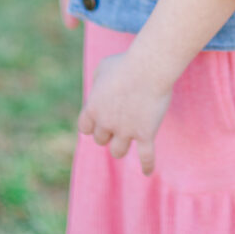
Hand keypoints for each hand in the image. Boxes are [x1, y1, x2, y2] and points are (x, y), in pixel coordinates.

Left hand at [77, 51, 172, 176]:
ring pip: (118, 151)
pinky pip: (146, 156)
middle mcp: (107, 123)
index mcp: (93, 108)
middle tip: (120, 121)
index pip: (85, 128)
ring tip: (130, 138)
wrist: (149, 66)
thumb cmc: (126, 62)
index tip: (101, 119)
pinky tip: (147, 171)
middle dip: (109, 132)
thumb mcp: (103, 68)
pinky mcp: (146, 133)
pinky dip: (147, 164)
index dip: (93, 125)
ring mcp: (126, 131)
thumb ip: (98, 82)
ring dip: (121, 145)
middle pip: (101, 139)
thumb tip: (100, 90)